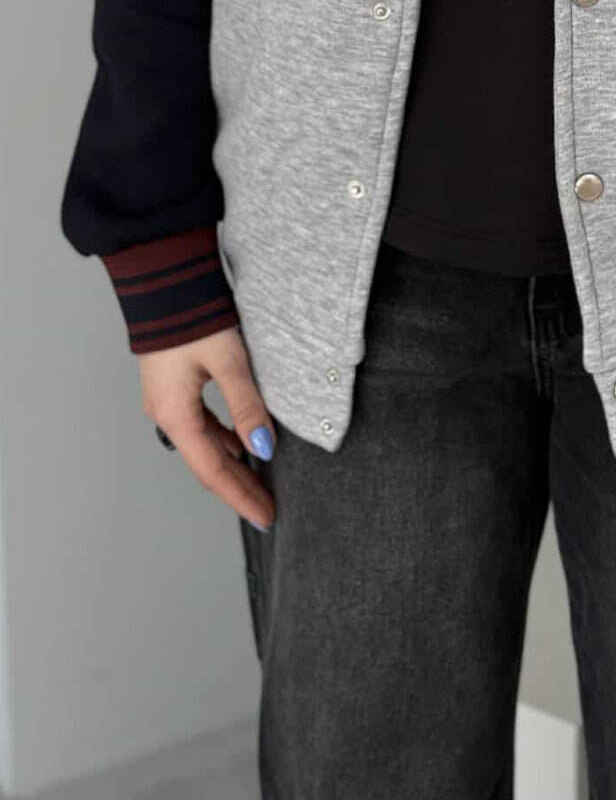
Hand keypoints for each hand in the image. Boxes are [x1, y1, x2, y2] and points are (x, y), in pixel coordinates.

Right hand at [139, 326, 276, 530]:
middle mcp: (166, 415)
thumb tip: (263, 445)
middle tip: (267, 508)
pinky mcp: (172, 388)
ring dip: (231, 465)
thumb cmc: (193, 317)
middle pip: (207, 465)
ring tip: (260, 480)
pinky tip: (240, 442)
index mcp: (176, 416)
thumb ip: (246, 405)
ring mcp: (166, 402)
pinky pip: (199, 426)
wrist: (164, 282)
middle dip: (238, 488)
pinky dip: (222, 440)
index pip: (213, 471)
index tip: (265, 517)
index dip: (241, 496)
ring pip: (203, 446)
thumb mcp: (228, 361)